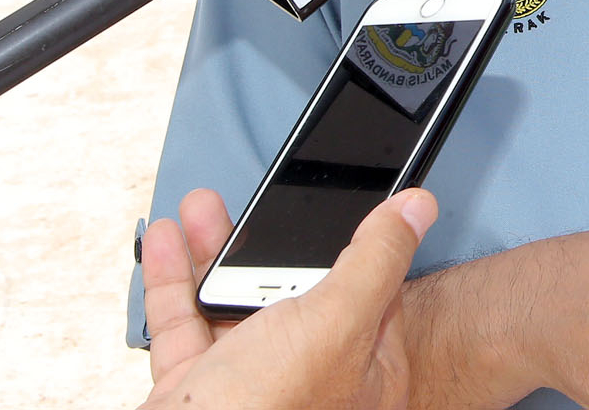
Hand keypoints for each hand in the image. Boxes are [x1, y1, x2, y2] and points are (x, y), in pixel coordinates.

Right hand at [140, 186, 435, 409]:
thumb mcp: (336, 322)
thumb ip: (375, 261)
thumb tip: (418, 207)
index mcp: (363, 373)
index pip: (372, 294)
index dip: (357, 244)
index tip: (342, 200)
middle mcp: (311, 381)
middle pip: (296, 292)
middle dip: (270, 240)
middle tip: (259, 199)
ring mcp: (252, 386)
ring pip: (236, 303)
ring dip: (214, 251)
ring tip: (200, 207)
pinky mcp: (199, 390)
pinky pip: (187, 325)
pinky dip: (175, 282)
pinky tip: (169, 243)